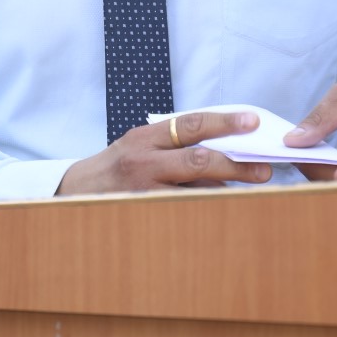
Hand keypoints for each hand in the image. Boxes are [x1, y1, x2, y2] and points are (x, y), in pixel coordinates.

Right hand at [57, 109, 271, 195]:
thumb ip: (175, 145)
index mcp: (145, 137)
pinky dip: (206, 210)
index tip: (252, 122)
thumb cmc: (116, 167)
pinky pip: (183, 213)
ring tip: (253, 192)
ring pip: (194, 191)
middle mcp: (143, 161)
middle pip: (197, 159)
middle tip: (264, 168)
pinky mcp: (143, 214)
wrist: (72, 194)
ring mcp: (143, 191)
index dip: (224, 122)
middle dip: (235, 164)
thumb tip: (224, 150)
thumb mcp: (140, 146)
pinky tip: (226, 212)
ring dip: (226, 192)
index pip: (191, 124)